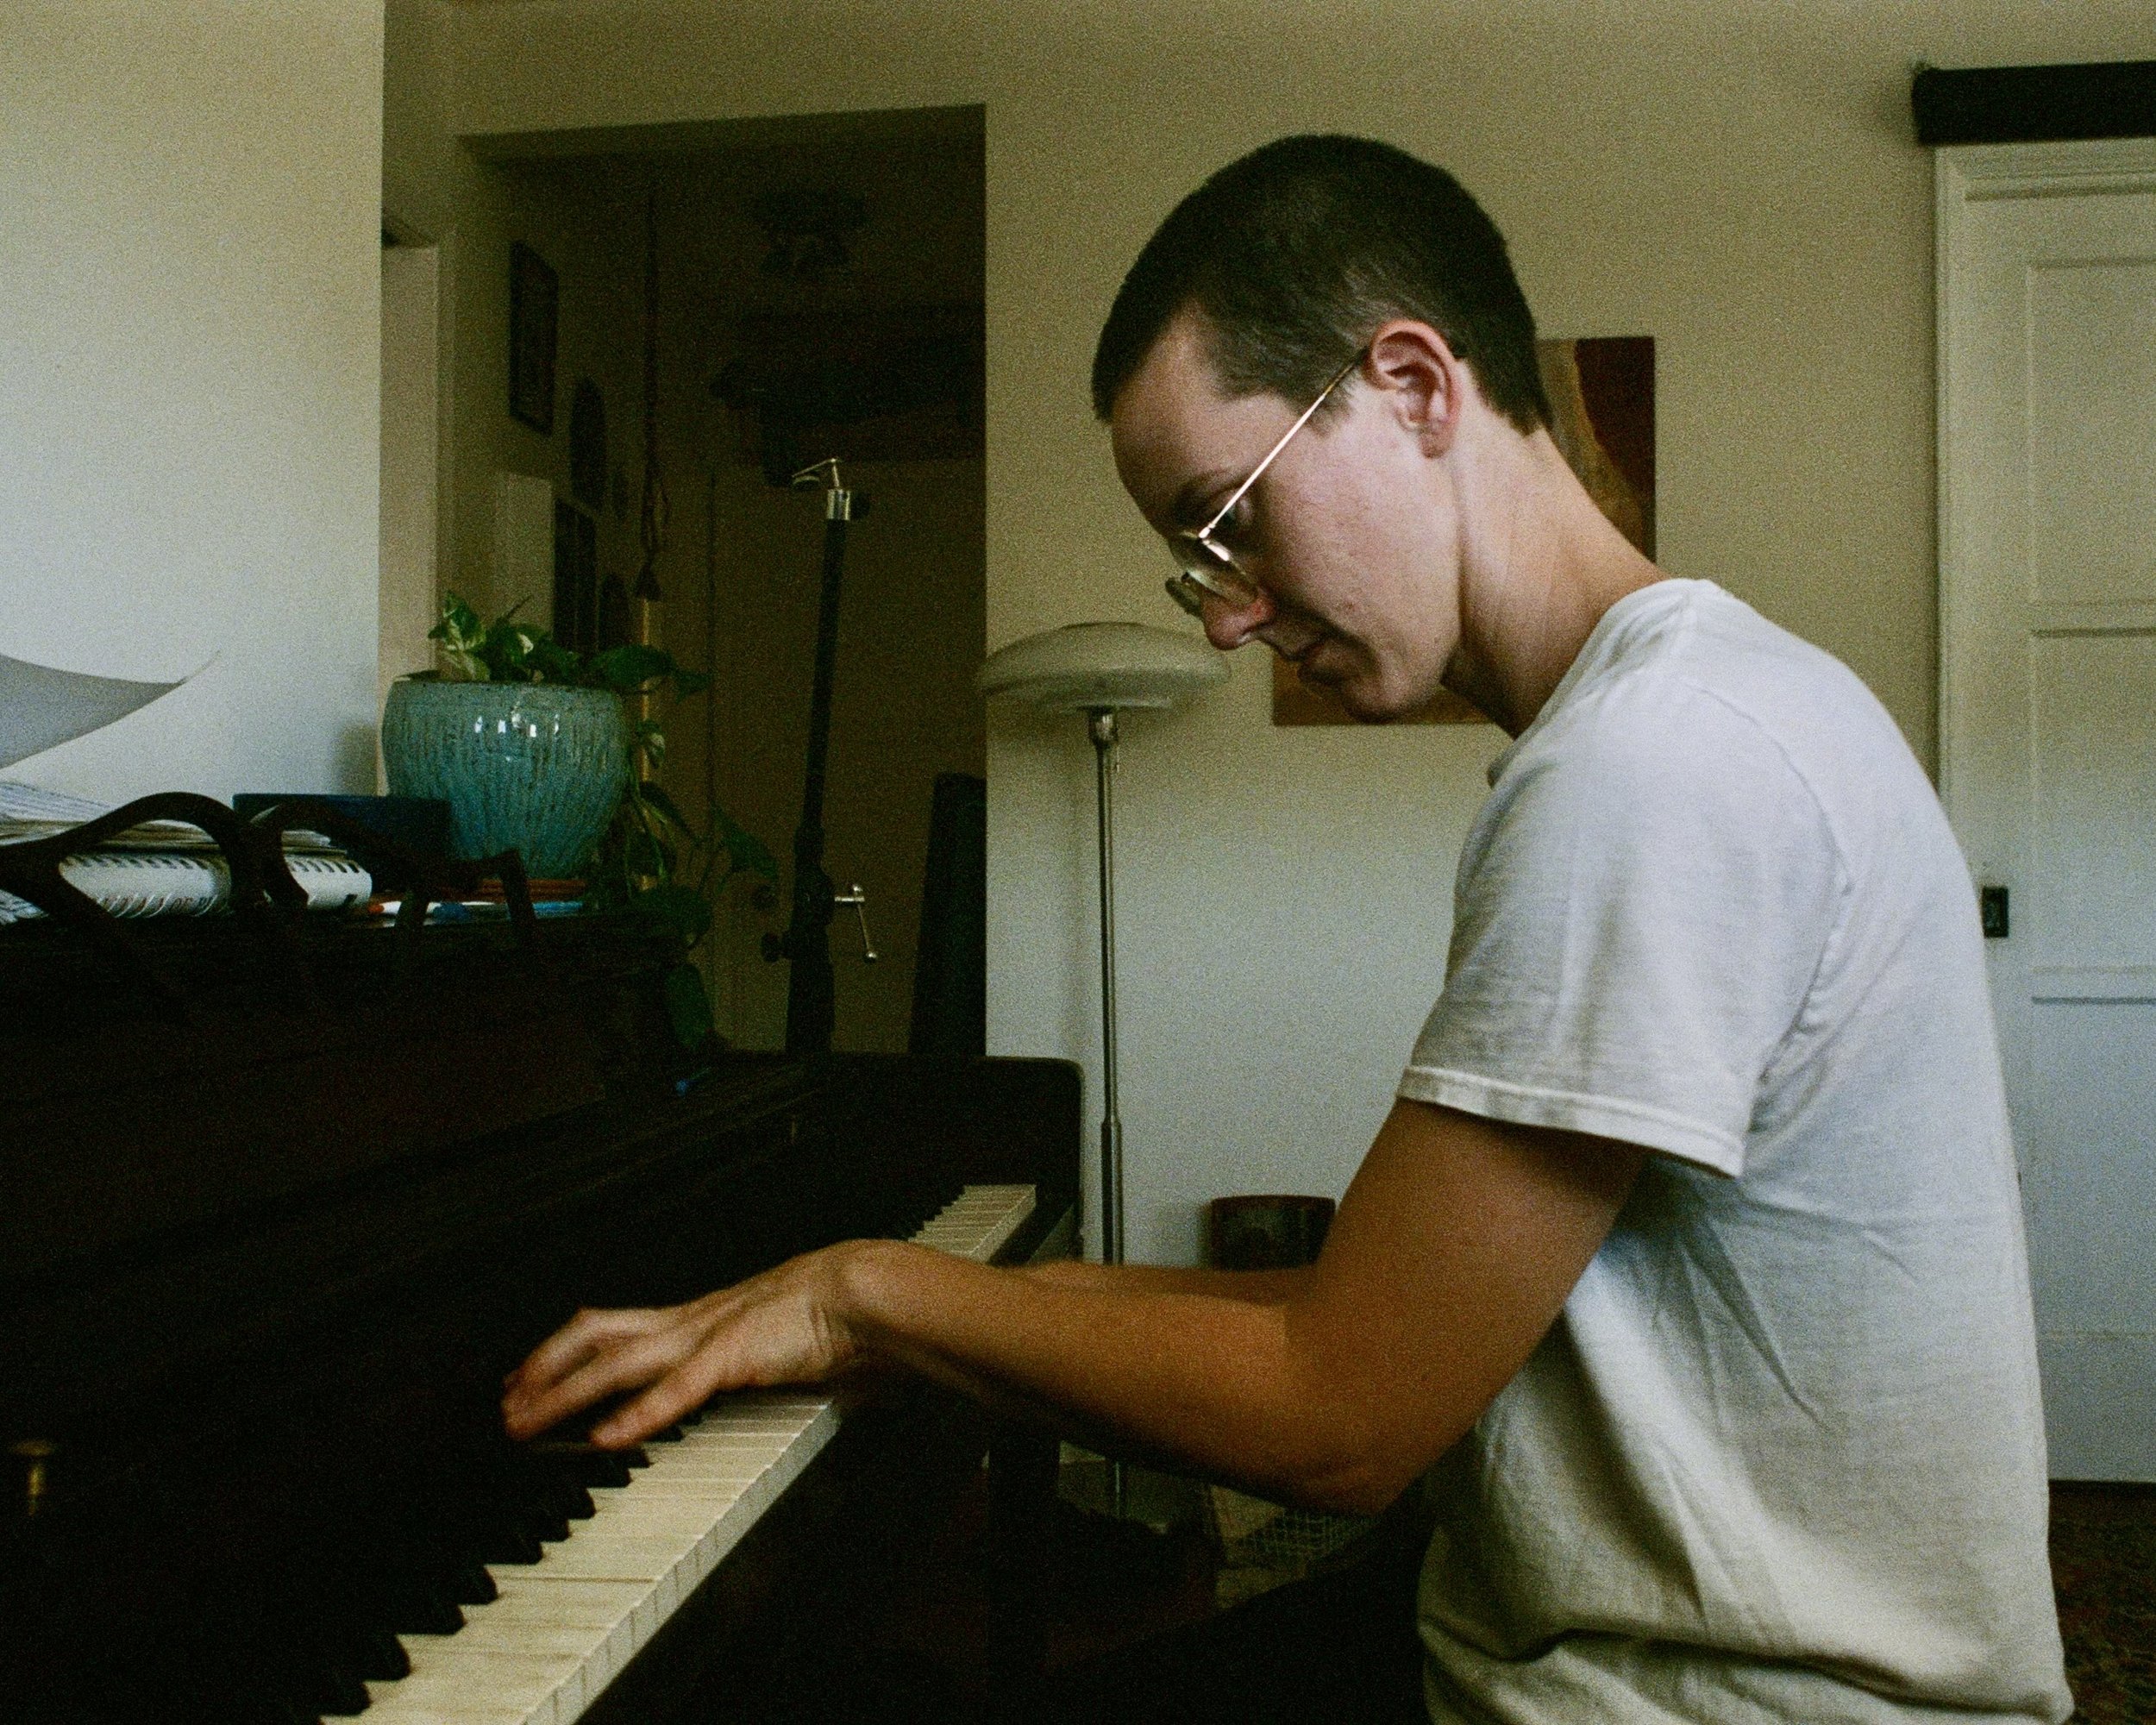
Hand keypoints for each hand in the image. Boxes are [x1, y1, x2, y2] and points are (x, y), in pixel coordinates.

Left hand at [500, 1242, 874, 1447]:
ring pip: (617, 1363)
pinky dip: (637, 1415)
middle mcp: (688, 1323)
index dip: (561, 1351)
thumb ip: (743, 1368)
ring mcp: (705, 1337)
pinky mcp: (732, 1356)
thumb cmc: (825, 1317)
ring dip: (564, 1395)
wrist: (862, 1291)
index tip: (525, 1376)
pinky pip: (675, 1389)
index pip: (610, 1328)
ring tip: (524, 1423)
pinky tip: (607, 1439)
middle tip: (504, 1403)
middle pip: (595, 1337)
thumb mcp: (766, 1345)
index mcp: (695, 1321)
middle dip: (542, 1368)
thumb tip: (730, 1385)